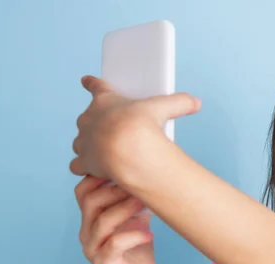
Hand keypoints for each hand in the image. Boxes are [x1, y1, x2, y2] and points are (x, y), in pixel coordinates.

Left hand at [70, 75, 201, 179]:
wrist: (126, 152)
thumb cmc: (140, 126)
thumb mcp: (162, 108)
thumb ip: (179, 103)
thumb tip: (196, 102)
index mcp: (105, 100)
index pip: (95, 86)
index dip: (91, 83)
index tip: (86, 80)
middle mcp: (89, 118)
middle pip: (88, 117)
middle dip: (97, 123)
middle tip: (112, 131)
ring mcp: (84, 140)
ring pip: (82, 141)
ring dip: (90, 145)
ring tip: (106, 152)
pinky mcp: (83, 161)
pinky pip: (78, 164)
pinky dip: (86, 168)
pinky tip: (96, 171)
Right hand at [75, 174, 158, 263]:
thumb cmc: (138, 247)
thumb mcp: (138, 217)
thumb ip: (136, 197)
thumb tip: (150, 171)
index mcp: (90, 218)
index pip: (83, 190)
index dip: (100, 176)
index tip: (125, 169)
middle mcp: (86, 232)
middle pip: (89, 201)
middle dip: (116, 189)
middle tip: (140, 186)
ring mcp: (93, 249)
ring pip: (102, 221)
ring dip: (126, 208)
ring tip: (146, 205)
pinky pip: (114, 244)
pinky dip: (134, 235)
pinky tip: (150, 233)